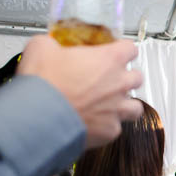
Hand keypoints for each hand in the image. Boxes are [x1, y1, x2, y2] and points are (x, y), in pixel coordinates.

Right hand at [17, 35, 142, 147]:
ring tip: (111, 105)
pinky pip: (116, 128)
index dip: (122, 50)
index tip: (115, 53)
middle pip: (137, 77)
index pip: (130, 48)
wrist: (38, 115)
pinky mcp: (109, 131)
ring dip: (125, 104)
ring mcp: (117, 109)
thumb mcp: (41, 47)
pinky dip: (107, 127)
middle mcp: (119, 84)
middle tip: (109, 80)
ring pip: (136, 107)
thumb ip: (52, 44)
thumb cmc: (44, 82)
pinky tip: (95, 124)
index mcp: (109, 59)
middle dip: (125, 78)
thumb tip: (48, 46)